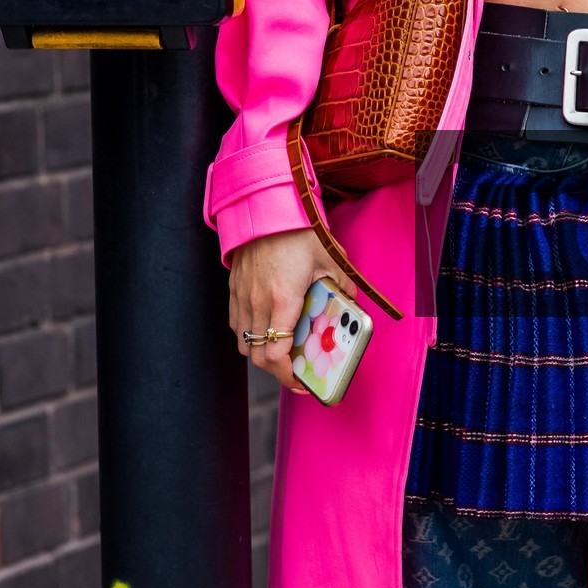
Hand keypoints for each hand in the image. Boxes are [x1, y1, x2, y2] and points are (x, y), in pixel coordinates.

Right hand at [228, 228, 350, 395]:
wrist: (265, 207)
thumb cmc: (298, 232)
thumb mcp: (331, 259)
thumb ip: (344, 286)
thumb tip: (353, 306)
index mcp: (283, 298)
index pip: (276, 352)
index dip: (287, 374)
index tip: (302, 380)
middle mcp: (257, 302)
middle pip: (257, 355)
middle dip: (277, 371)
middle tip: (296, 374)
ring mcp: (242, 296)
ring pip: (244, 343)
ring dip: (261, 354)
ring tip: (282, 355)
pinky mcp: (233, 289)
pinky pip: (237, 325)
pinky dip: (250, 336)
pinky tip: (267, 331)